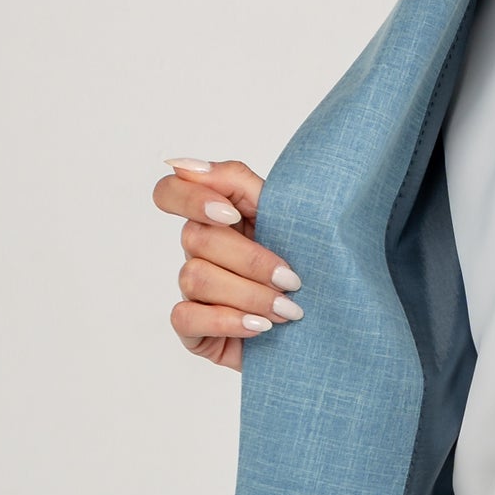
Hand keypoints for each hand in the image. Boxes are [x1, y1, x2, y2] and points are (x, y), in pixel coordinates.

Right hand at [150, 157, 302, 370]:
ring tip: (287, 311)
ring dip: (250, 295)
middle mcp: (197, 252)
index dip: (191, 199)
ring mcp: (191, 290)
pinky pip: (185, 317)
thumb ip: (238, 183)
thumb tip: (187, 166)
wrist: (324, 324)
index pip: (170, 192)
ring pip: (195, 277)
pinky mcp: (191, 329)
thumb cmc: (303, 268)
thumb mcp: (284, 216)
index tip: (231, 215)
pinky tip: (260, 327)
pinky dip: (227, 321)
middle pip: (196, 238)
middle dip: (252, 260)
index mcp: (215, 219)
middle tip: (293, 281)